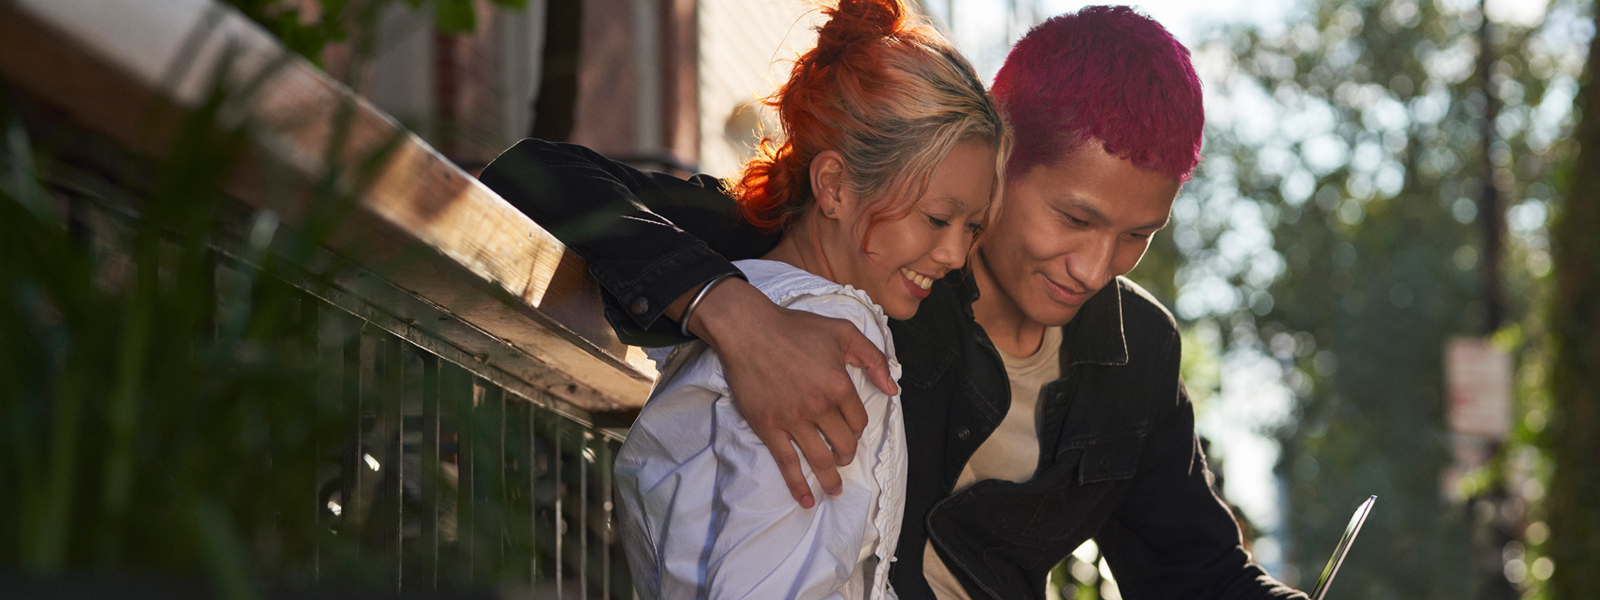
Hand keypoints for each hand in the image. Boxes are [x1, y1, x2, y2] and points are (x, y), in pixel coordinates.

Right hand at [681, 278, 898, 507]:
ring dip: (830, 478)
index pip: (859, 422)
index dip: (858, 430)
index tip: (851, 431)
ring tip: (834, 488)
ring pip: (819, 459)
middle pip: (843, 445)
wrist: (749, 330)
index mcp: (839, 385)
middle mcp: (819, 406)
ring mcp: (793, 420)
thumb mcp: (843, 332)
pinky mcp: (769, 427)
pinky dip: (797, 485)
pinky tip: (806, 500)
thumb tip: (893, 388)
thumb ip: (873, 358)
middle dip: (847, 455)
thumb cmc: (795, 328)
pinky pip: (786, 463)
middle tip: (843, 457)